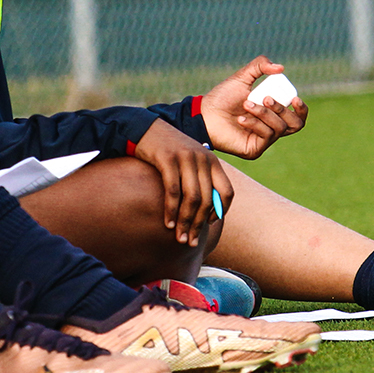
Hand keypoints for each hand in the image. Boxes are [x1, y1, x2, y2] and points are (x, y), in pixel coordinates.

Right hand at [132, 120, 233, 246]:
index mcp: (213, 161)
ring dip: (185, 222)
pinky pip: (173, 191)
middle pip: (207, 199)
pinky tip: (167, 224)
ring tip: (179, 238)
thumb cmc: (169, 154)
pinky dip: (171, 210)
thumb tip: (208, 215)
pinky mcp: (168, 159)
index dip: (220, 211)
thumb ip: (200, 184)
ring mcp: (186, 158)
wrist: (146, 130)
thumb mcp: (190, 164)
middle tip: (190, 242)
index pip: (227, 192)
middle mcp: (203, 159)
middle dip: (198, 224)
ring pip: (191, 198)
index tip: (208, 224)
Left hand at [200, 56, 307, 159]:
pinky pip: (266, 136)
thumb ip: (260, 66)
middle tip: (264, 98)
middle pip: (295, 124)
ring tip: (245, 105)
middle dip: (281, 109)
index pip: (298, 116)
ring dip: (263, 114)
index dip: (302, 109)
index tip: (295, 99)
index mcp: (274, 114)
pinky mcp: (255, 150)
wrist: (204, 114)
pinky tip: (241, 119)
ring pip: (280, 128)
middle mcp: (272, 128)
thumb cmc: (222, 97)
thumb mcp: (243, 77)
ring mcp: (264, 141)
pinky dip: (255, 124)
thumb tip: (281, 68)